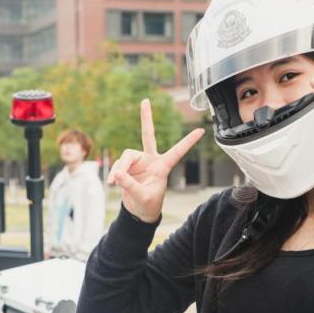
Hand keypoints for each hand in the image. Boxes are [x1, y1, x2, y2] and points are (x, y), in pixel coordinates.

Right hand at [106, 99, 204, 222]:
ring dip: (120, 168)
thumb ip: (130, 185)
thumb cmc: (147, 205)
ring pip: (126, 156)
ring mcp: (138, 162)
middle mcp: (151, 160)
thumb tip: (117, 173)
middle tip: (145, 101)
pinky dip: (114, 174)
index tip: (201, 130)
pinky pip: (118, 165)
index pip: (177, 151)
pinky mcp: (127, 166)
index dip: (188, 142)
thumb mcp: (142, 197)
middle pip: (147, 135)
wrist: (138, 211)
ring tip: (114, 182)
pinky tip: (112, 182)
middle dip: (146, 118)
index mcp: (163, 166)